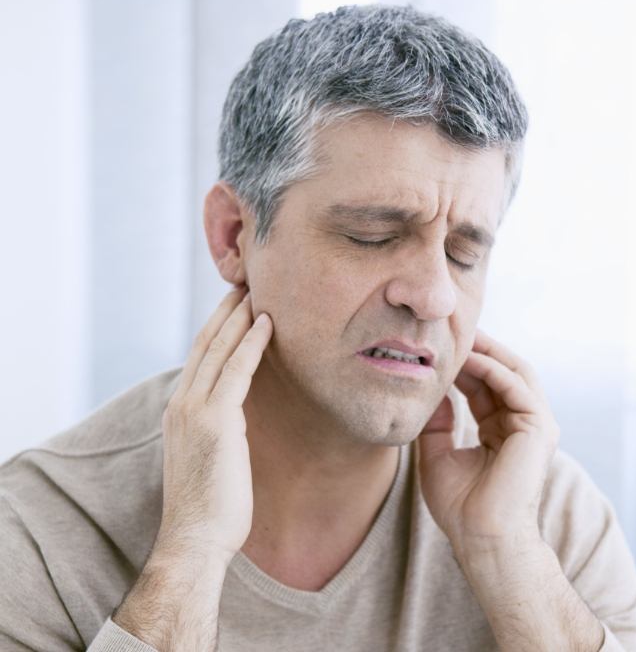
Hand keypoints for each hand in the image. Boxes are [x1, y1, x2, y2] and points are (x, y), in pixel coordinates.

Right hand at [155, 287, 272, 564]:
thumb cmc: (208, 503)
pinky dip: (253, 344)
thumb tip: (237, 410)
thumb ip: (218, 425)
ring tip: (257, 292)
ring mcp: (195, 409)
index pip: (199, 356)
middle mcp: (182, 402)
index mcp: (179, 409)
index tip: (234, 305)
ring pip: (220, 349)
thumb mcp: (208, 454)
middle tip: (244, 284)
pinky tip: (267, 324)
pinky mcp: (215, 420)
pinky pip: (237, 370)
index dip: (216, 327)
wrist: (194, 539)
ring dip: (240, 318)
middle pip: (206, 343)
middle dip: (226, 311)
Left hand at [418, 329, 559, 554]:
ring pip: (513, 371)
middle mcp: (521, 423)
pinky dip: (491, 368)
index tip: (437, 345)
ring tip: (458, 334)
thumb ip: (436, 423)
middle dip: (477, 348)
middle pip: (501, 371)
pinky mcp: (539, 427)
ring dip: (485, 351)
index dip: (462, 363)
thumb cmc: (460, 506)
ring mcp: (534, 424)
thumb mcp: (436, 455)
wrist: (481, 539)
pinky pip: (515, 385)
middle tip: (449, 328)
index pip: (484, 384)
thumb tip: (431, 392)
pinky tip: (466, 358)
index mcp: (500, 429)